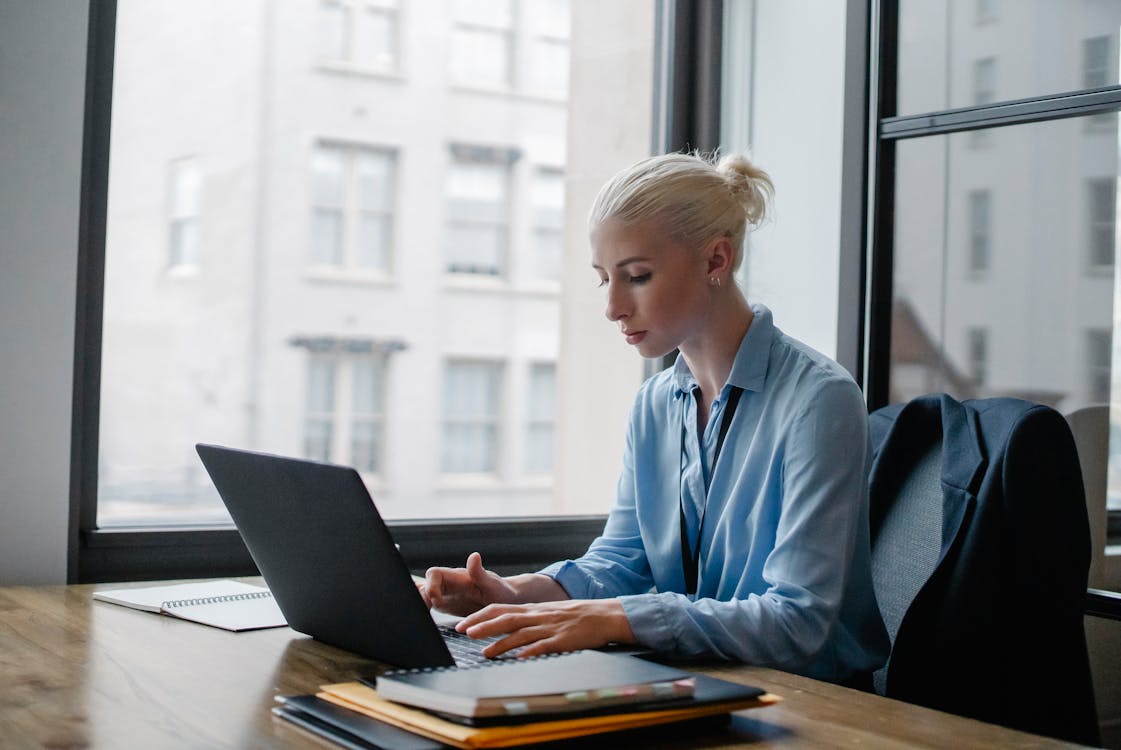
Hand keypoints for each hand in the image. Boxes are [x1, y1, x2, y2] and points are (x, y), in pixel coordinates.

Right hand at [419, 552, 519, 615]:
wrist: (506, 601)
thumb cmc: (501, 592)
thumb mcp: (493, 585)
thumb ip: (480, 573)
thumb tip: (474, 556)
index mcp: (458, 577)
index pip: (434, 574)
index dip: (430, 586)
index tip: (437, 602)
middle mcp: (449, 584)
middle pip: (424, 585)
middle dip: (421, 598)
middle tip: (427, 614)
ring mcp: (446, 594)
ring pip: (424, 595)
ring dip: (420, 605)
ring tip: (424, 620)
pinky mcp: (445, 605)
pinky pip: (428, 604)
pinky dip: (423, 611)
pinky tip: (424, 622)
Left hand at [456, 599, 635, 657]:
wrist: (605, 615)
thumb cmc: (576, 615)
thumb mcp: (549, 611)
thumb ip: (529, 618)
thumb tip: (507, 626)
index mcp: (533, 609)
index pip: (500, 609)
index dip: (480, 616)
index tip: (463, 624)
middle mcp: (538, 616)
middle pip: (505, 619)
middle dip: (483, 626)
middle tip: (464, 633)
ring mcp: (550, 628)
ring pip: (520, 634)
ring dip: (501, 643)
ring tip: (485, 652)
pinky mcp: (563, 640)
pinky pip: (544, 646)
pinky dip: (530, 651)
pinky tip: (519, 657)